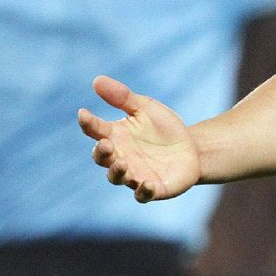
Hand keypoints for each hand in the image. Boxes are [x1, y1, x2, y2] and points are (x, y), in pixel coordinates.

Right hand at [77, 76, 200, 202]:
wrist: (192, 149)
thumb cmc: (163, 128)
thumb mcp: (146, 108)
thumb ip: (123, 97)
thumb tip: (96, 80)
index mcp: (115, 135)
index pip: (95, 129)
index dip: (87, 123)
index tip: (83, 114)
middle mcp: (120, 156)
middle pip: (102, 158)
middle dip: (101, 152)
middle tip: (105, 144)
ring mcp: (134, 174)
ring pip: (117, 178)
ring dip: (117, 172)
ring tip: (122, 163)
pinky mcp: (153, 189)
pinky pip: (142, 195)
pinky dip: (143, 191)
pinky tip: (147, 183)